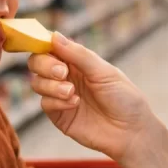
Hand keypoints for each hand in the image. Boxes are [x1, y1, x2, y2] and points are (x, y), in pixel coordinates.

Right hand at [28, 33, 157, 162]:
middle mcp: (66, 76)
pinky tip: (75, 104)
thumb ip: (79, 55)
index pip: (51, 47)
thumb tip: (54, 36)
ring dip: (51, 86)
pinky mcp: (59, 115)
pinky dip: (57, 102)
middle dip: (45, 65)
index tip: (47, 46)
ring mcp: (61, 96)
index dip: (43, 44)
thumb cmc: (124, 98)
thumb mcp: (104, 72)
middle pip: (37, 63)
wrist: (131, 132)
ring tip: (72, 92)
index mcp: (78, 61)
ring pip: (37, 83)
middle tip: (63, 73)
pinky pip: (45, 103)